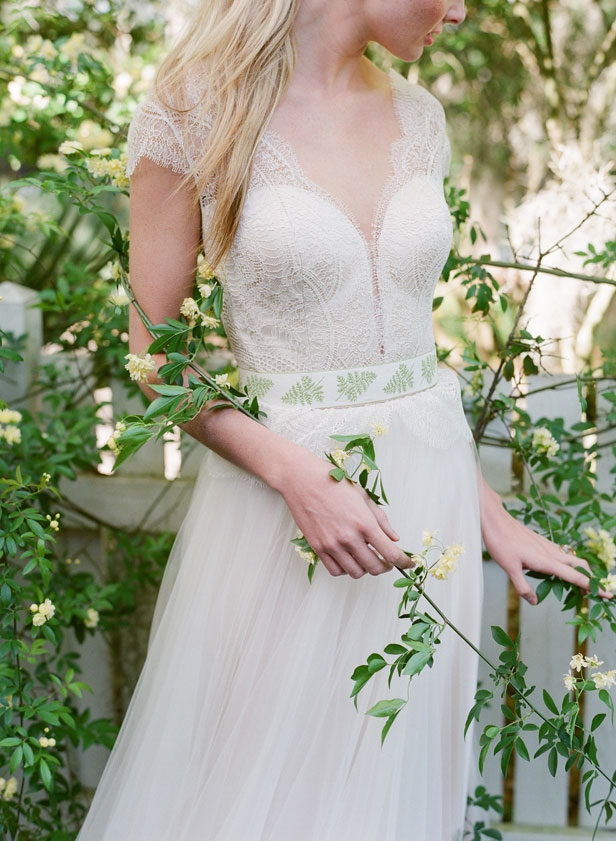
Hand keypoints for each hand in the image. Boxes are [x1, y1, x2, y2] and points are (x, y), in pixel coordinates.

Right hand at [279, 450, 410, 577]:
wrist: (302, 479)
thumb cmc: (333, 483)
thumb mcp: (363, 496)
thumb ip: (381, 520)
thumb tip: (394, 538)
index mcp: (365, 523)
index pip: (391, 554)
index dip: (404, 562)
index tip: (408, 563)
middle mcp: (349, 538)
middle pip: (375, 568)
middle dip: (385, 566)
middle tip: (386, 560)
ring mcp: (332, 545)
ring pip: (356, 572)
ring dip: (365, 568)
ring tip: (366, 558)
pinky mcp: (317, 548)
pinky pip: (336, 571)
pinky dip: (346, 569)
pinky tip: (348, 558)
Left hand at [479, 477, 596, 604]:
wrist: (495, 519)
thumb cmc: (500, 542)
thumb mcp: (509, 568)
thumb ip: (522, 586)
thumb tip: (534, 602)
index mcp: (547, 561)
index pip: (575, 577)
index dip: (592, 587)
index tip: (607, 594)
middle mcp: (551, 552)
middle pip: (580, 566)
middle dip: (591, 579)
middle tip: (595, 592)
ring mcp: (547, 545)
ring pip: (571, 558)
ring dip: (580, 571)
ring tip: (582, 584)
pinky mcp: (541, 541)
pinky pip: (561, 553)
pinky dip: (568, 562)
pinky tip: (561, 567)